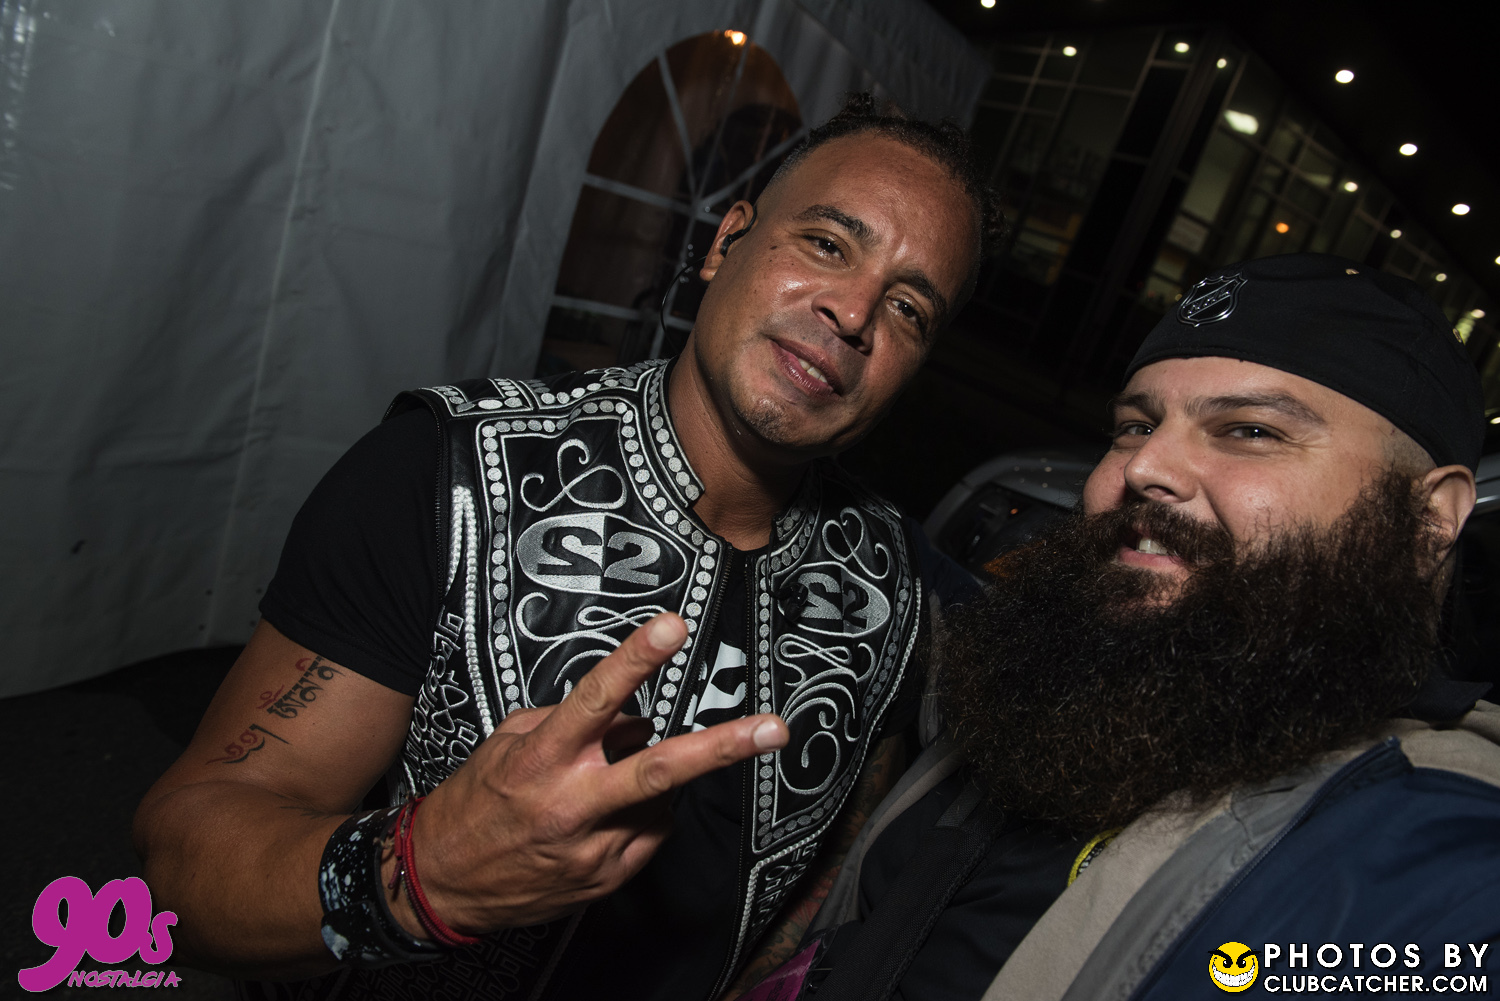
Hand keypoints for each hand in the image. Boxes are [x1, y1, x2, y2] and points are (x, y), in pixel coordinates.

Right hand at [387, 613, 788, 935]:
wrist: (443, 883)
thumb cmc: (477, 804)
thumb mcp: (508, 744)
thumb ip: (568, 721)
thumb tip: (627, 713)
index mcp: (542, 761)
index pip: (596, 699)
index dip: (636, 660)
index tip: (673, 627)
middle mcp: (572, 804)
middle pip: (659, 769)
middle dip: (723, 747)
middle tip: (773, 729)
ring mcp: (593, 848)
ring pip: (660, 801)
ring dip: (657, 780)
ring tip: (611, 780)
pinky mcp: (606, 880)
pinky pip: (649, 834)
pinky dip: (643, 816)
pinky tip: (609, 815)